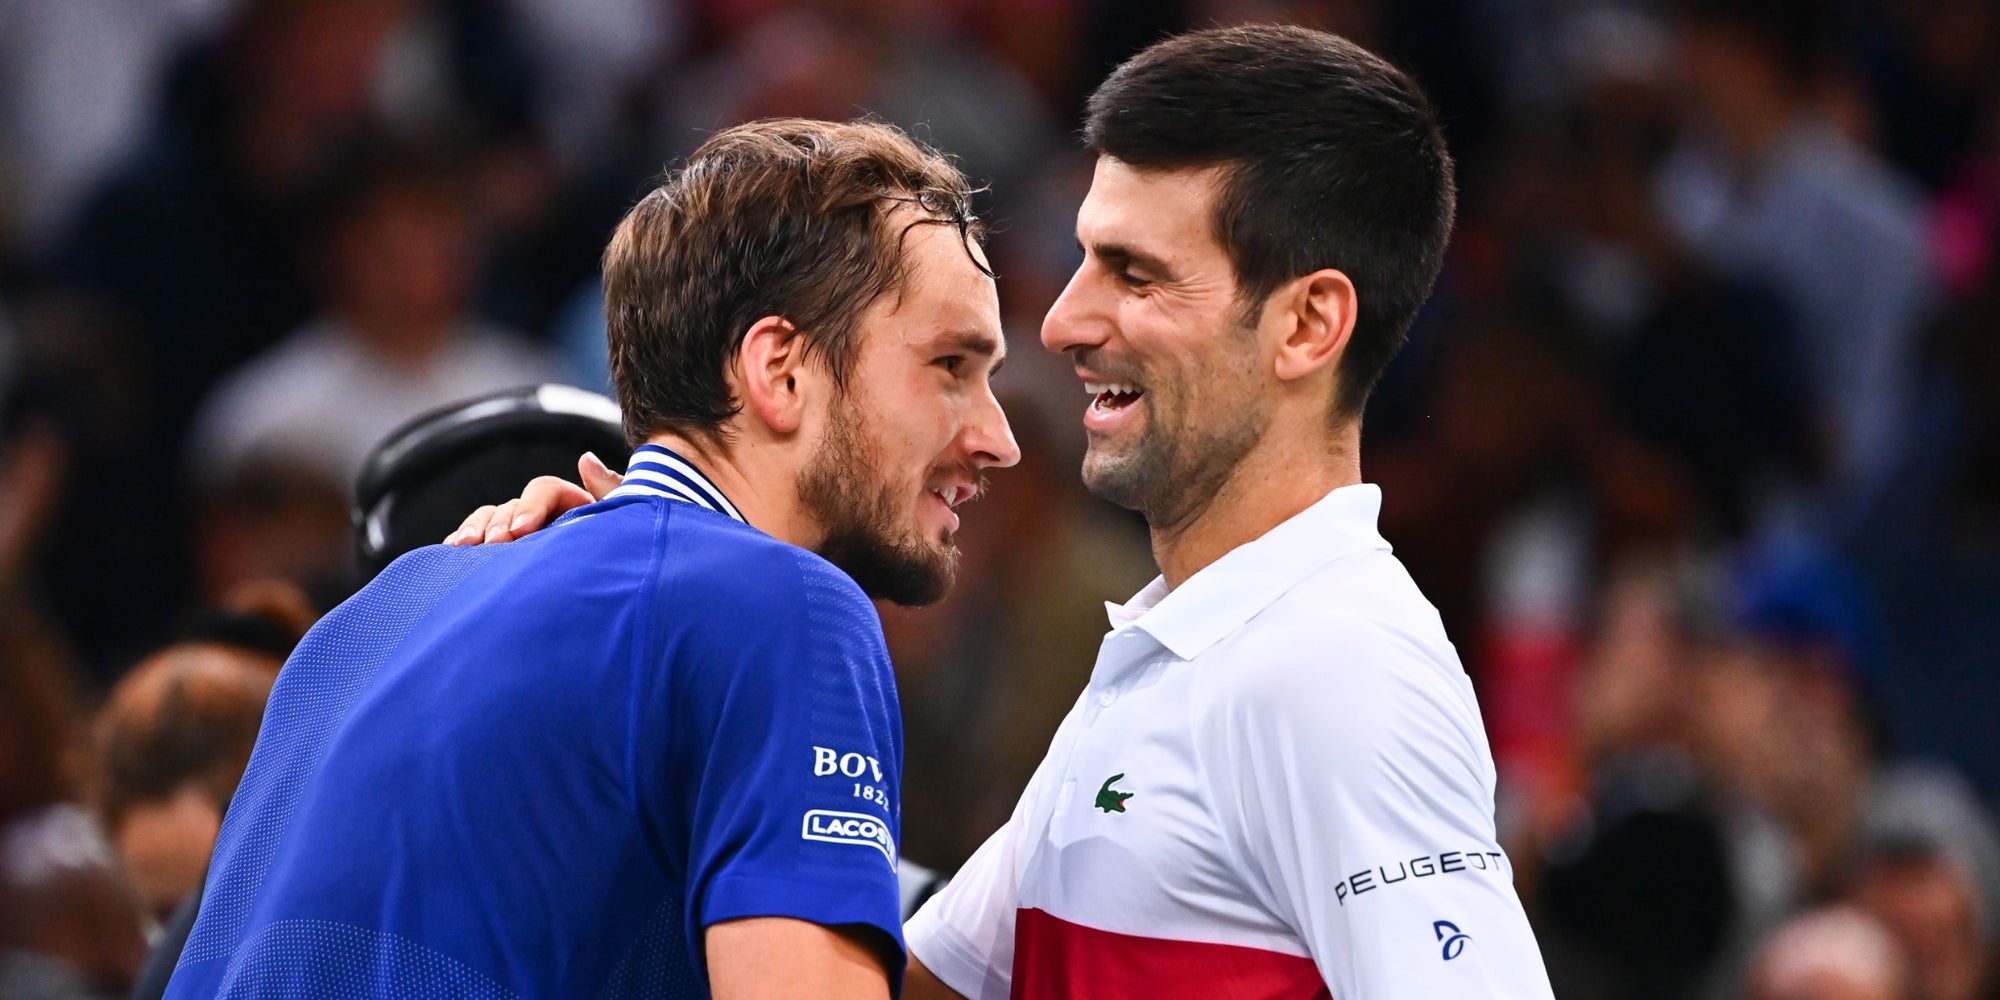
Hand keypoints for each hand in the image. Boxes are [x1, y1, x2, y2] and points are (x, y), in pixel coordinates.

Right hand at [444, 451, 622, 545]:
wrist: (609, 604)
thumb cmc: (624, 559)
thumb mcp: (625, 524)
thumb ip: (610, 492)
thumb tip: (586, 459)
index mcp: (573, 505)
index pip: (544, 490)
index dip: (530, 505)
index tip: (522, 530)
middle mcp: (544, 518)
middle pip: (512, 506)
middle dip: (498, 522)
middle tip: (493, 544)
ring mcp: (522, 540)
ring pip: (490, 522)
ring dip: (474, 531)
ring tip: (462, 548)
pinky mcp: (506, 560)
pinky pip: (477, 545)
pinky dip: (462, 546)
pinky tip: (450, 555)